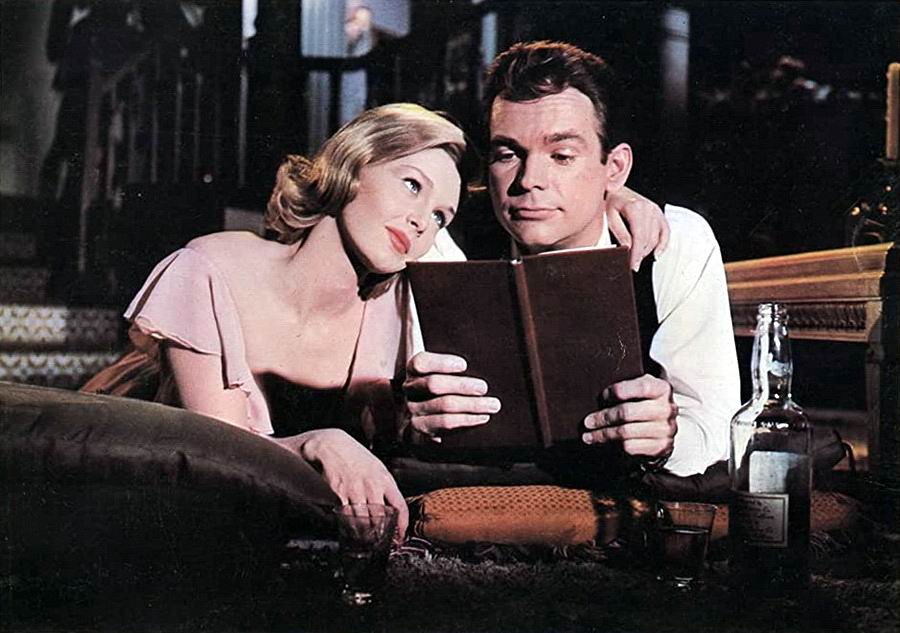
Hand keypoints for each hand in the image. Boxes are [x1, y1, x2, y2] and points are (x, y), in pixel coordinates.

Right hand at [275, 429, 408, 538]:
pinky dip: (346, 526)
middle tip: (379, 544)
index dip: (401, 526)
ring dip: (363, 535)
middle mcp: (372, 486)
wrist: (331, 444)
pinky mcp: (338, 493)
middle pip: (381, 519)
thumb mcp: (376, 468)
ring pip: (363, 522)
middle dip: (380, 535)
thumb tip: (391, 509)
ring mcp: (355, 490)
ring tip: (363, 541)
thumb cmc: (355, 457)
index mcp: (385, 479)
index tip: (400, 537)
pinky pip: (345, 516)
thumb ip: (384, 487)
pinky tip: (347, 529)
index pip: (400, 507)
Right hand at [403, 351, 499, 437]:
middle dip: (462, 386)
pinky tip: (482, 417)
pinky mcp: (420, 429)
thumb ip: (458, 362)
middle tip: (484, 387)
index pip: (421, 362)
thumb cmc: (446, 388)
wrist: (427, 421)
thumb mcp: (448, 372)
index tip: (464, 364)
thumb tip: (487, 342)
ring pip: (443, 406)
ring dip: (472, 405)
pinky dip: (466, 420)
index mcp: (415, 369)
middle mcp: (410, 389)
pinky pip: (443, 424)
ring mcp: (414, 410)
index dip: (442, 362)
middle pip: (434, 384)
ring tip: (493, 404)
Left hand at [582, 374, 676, 458]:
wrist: (662, 426)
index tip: (602, 397)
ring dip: (603, 434)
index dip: (618, 391)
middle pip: (628, 413)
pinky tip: (603, 443)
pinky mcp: (661, 446)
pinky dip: (613, 445)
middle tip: (588, 422)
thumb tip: (599, 396)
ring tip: (589, 435)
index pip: (641, 387)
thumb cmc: (644, 403)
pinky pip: (630, 446)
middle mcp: (667, 409)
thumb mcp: (640, 389)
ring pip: (626, 432)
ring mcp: (666, 429)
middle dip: (604, 417)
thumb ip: (626, 387)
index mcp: (662, 389)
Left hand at [605, 186, 669, 271]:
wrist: (616, 189)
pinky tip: (656, 254)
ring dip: (648, 251)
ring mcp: (655, 210)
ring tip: (638, 257)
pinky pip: (666, 232)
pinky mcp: (659, 213)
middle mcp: (648, 208)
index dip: (636, 254)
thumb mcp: (609, 216)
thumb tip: (628, 247)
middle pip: (648, 239)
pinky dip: (663, 244)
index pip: (639, 238)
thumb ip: (619, 231)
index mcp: (635, 208)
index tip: (633, 265)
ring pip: (656, 238)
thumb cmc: (610, 202)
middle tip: (633, 264)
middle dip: (641, 254)